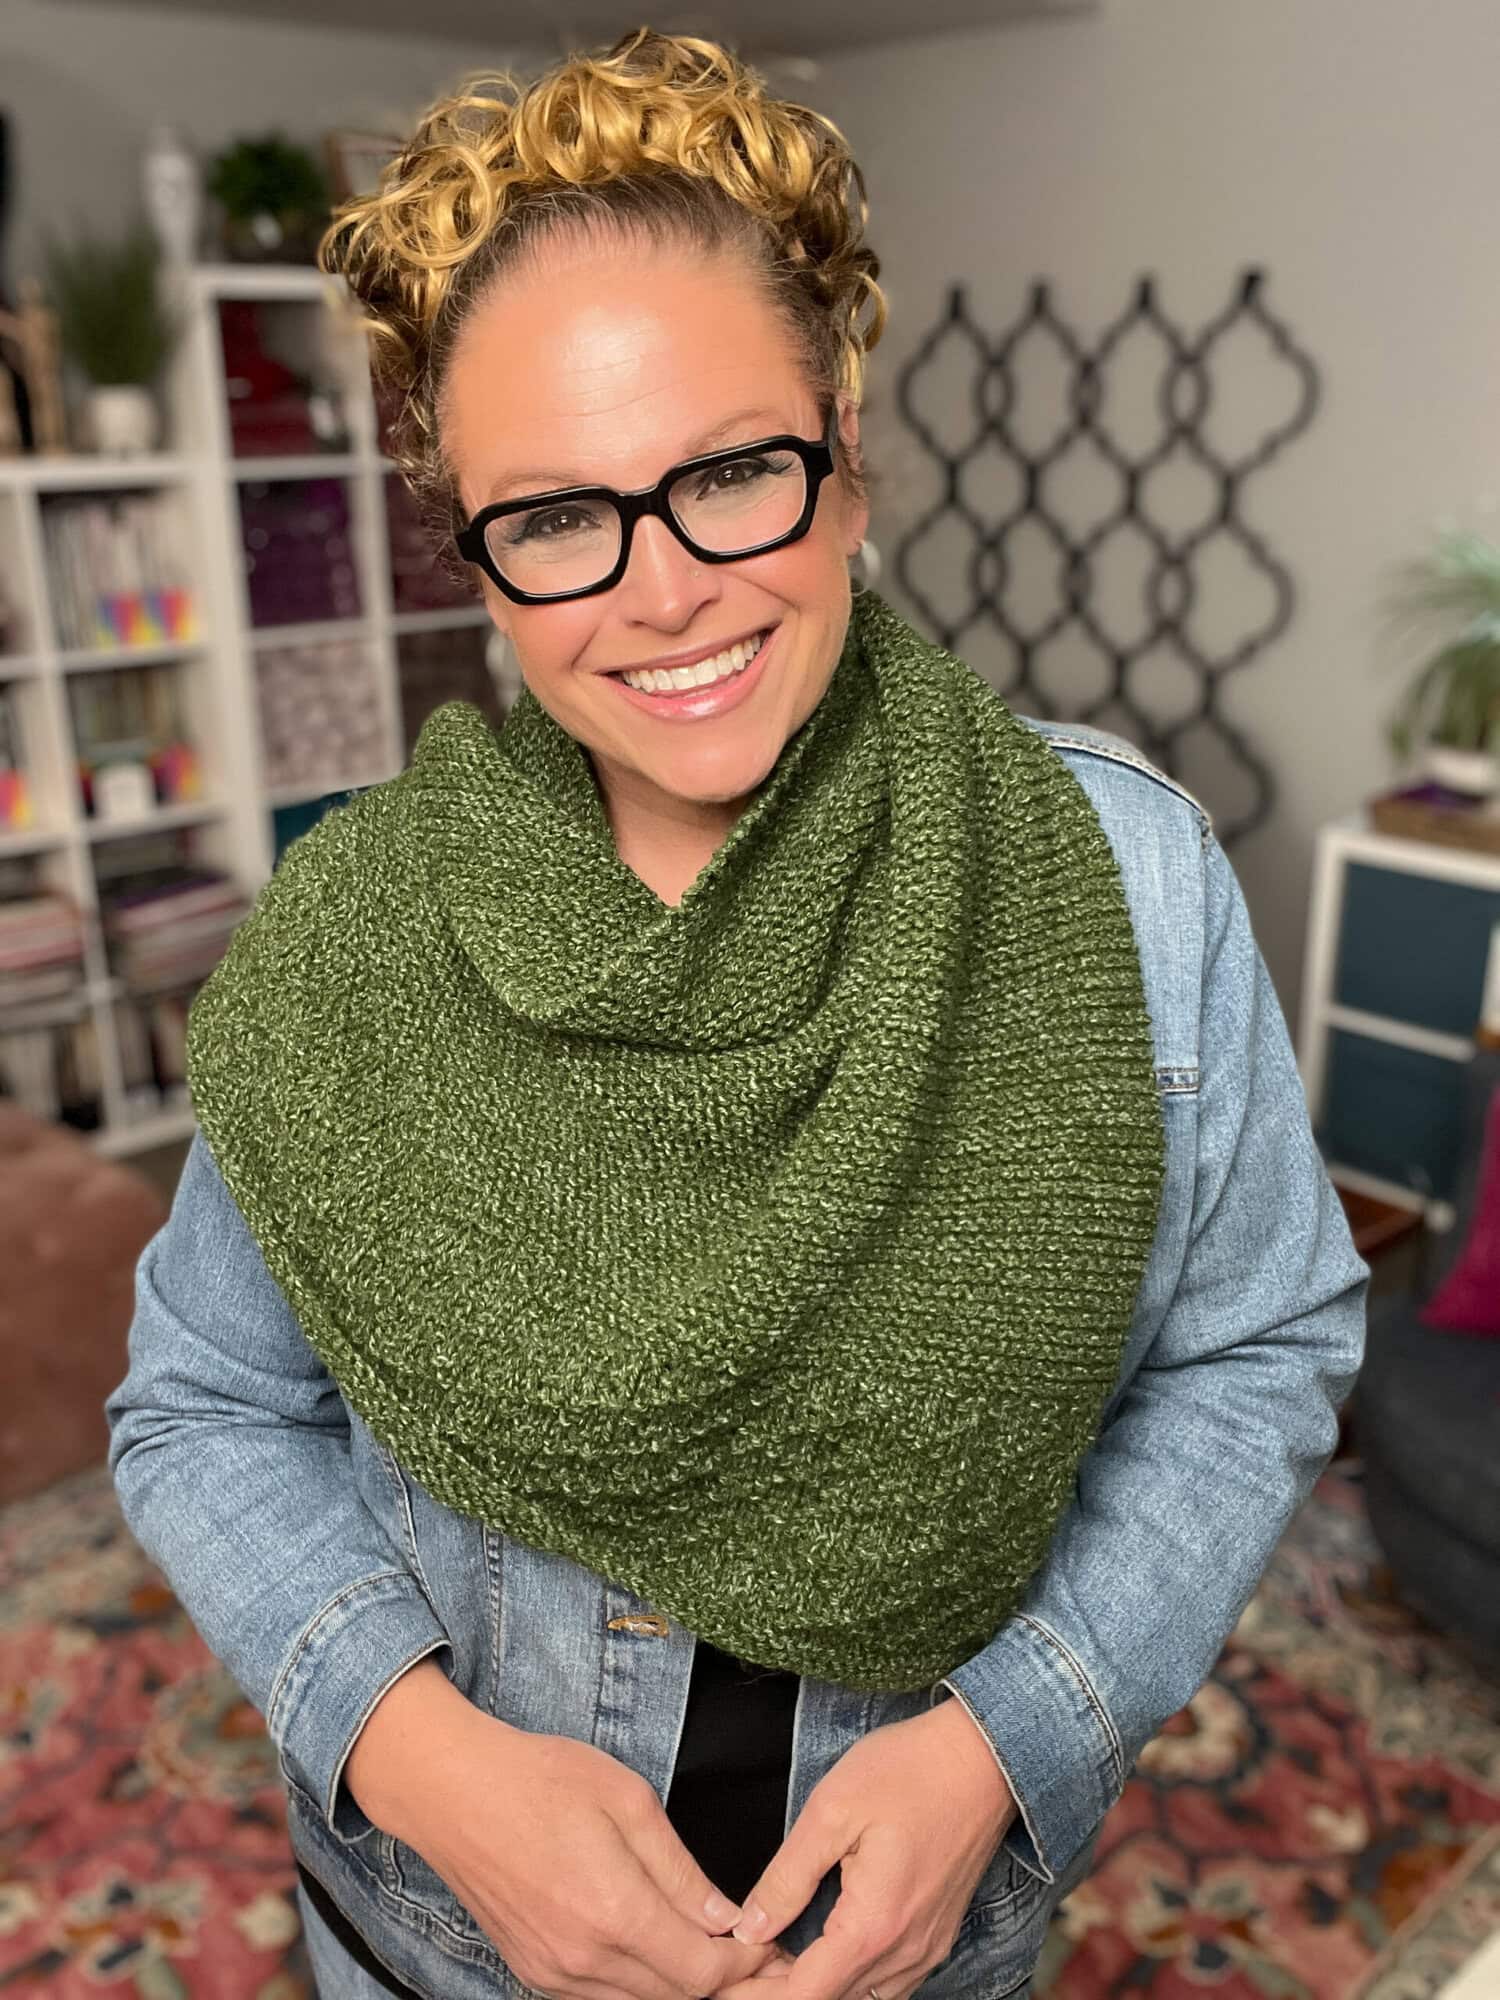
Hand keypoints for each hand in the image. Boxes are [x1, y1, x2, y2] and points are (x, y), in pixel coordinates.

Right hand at [346, 1662, 784, 1998]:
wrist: (453, 1792)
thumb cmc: (540, 1779)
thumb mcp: (628, 1800)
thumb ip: (680, 1870)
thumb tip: (726, 1918)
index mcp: (613, 1911)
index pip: (702, 1972)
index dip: (748, 1965)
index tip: (775, 1946)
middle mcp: (582, 1959)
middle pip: (677, 1997)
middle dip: (726, 1982)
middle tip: (764, 1960)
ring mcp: (553, 1974)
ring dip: (683, 1987)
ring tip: (720, 1958)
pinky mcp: (534, 1973)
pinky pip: (603, 1998)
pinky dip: (641, 1986)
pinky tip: (662, 1956)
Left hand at [706, 1698, 1016, 1999]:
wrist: (983, 1756)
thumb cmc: (909, 1770)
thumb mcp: (831, 1810)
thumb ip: (787, 1877)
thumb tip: (748, 1929)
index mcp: (874, 1927)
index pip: (804, 1997)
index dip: (755, 1997)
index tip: (721, 1982)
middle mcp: (905, 1953)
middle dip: (777, 1994)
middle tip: (735, 1969)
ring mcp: (926, 1949)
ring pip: (860, 1999)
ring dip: (814, 1987)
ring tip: (768, 1961)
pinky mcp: (936, 1936)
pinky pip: (886, 1983)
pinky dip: (847, 1978)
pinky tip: (818, 1951)